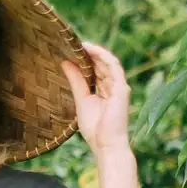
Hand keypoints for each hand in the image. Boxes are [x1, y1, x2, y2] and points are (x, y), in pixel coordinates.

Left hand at [63, 40, 132, 157]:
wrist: (105, 144)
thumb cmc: (95, 129)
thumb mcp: (81, 100)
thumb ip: (76, 81)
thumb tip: (65, 63)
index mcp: (105, 91)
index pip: (96, 70)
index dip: (85, 59)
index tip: (71, 50)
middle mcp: (114, 87)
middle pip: (101, 64)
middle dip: (88, 53)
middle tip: (72, 43)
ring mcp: (119, 86)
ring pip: (108, 62)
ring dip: (94, 51)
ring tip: (80, 43)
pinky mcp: (122, 88)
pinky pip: (113, 66)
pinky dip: (102, 55)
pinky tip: (89, 49)